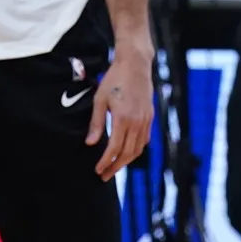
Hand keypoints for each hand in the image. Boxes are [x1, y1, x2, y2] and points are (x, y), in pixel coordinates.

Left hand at [87, 44, 154, 180]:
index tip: (98, 170)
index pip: (114, 148)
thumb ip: (96, 123)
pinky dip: (136, 150)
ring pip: (138, 150)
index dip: (105, 161)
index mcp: (123, 119)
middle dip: (115, 167)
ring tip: (114, 167)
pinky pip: (144, 141)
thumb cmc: (114, 80)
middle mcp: (137, 123)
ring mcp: (146, 121)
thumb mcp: (99, 99)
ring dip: (126, 161)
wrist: (135, 65)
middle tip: (104, 175)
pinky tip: (127, 153)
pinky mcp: (150, 118)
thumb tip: (90, 143)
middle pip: (127, 154)